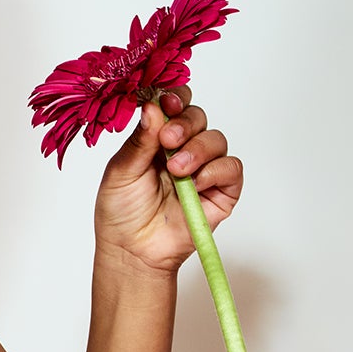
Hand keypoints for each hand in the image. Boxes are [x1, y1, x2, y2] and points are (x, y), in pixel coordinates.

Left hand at [93, 88, 242, 275]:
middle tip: (168, 140)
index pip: (174, 106)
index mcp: (157, 139)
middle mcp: (183, 149)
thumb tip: (153, 106)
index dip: (175, 99)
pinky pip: (231, 168)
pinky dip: (216, 170)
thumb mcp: (121, 171)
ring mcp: (203, 169)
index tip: (166, 103)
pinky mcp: (221, 191)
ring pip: (216, 140)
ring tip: (176, 170)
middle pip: (198, 117)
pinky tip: (196, 182)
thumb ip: (139, 140)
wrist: (132, 251)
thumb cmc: (121, 213)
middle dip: (184, 124)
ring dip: (198, 149)